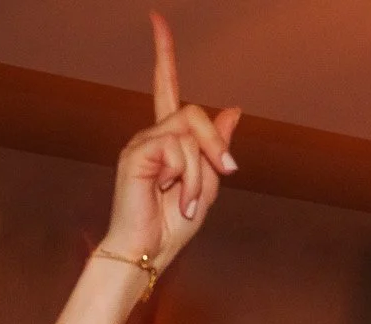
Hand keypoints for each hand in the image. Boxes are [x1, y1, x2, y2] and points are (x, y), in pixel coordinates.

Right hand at [101, 16, 240, 276]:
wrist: (147, 252)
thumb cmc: (172, 226)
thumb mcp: (207, 185)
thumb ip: (216, 148)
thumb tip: (233, 109)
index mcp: (167, 140)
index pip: (165, 87)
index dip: (163, 53)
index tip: (157, 19)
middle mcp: (151, 135)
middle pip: (194, 113)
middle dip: (215, 145)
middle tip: (226, 173)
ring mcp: (141, 143)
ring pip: (190, 134)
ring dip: (200, 172)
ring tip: (187, 202)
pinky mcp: (136, 153)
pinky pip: (177, 148)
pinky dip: (187, 177)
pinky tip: (173, 196)